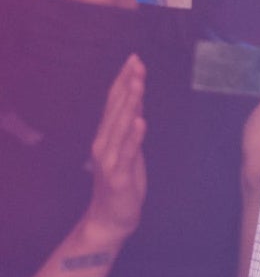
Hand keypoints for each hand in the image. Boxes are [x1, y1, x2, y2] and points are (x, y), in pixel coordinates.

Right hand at [82, 55, 146, 248]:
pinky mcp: (118, 175)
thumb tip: (136, 100)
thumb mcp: (129, 148)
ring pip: (120, 126)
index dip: (123, 80)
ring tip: (138, 84)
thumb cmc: (122, 180)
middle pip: (116, 109)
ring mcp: (110, 159)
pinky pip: (127, 152)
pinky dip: (133, 136)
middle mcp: (104, 143)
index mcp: (106, 135)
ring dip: (129, 104)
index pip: (114, 102)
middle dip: (127, 85)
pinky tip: (140, 121)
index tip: (134, 59)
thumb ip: (130, 126)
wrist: (111, 217)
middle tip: (136, 63)